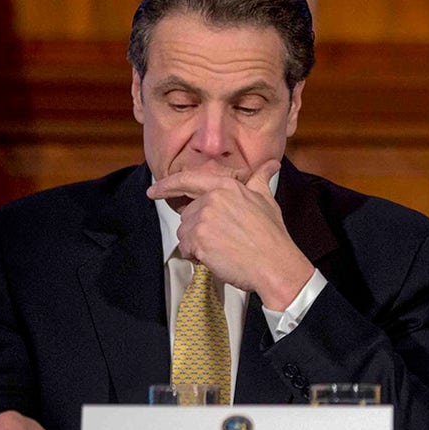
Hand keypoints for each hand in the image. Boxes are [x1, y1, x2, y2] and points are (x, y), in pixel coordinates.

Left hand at [147, 160, 314, 309]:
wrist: (275, 264)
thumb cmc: (272, 236)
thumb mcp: (267, 200)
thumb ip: (261, 180)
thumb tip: (271, 165)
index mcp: (226, 186)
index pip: (187, 181)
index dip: (166, 186)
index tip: (153, 191)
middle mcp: (212, 198)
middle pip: (187, 214)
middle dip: (198, 229)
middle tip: (222, 240)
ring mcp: (204, 218)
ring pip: (184, 232)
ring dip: (197, 244)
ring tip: (222, 249)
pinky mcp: (198, 239)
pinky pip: (185, 249)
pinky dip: (197, 257)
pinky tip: (217, 258)